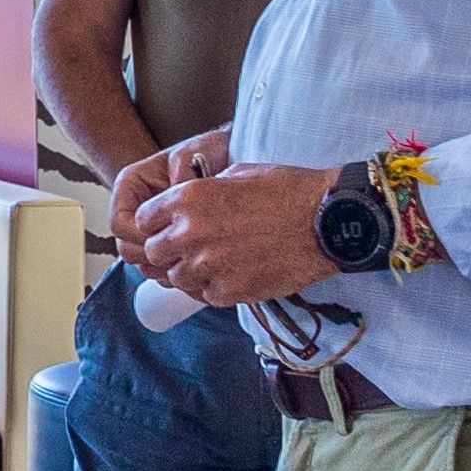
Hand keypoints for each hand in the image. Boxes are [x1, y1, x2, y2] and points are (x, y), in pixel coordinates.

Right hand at [109, 127, 235, 263]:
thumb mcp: (195, 150)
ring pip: (143, 261)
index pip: (119, 223)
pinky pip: (163, 267)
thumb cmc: (206, 152)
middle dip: (151, 254)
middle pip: (126, 247)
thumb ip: (183, 164)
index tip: (165, 237)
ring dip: (164, 265)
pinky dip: (177, 270)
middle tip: (181, 254)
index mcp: (132, 185)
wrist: (228, 159)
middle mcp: (137, 209)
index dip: (140, 235)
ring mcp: (151, 227)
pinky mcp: (168, 241)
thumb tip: (179, 187)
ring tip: (192, 258)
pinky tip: (197, 262)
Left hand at [137, 161, 343, 307]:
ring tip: (216, 263)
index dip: (155, 224)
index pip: (142, 220)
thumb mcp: (236, 174)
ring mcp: (210, 265)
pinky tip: (233, 275)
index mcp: (187, 199)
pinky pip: (206, 296)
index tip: (170, 227)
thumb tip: (188, 204)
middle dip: (168, 251)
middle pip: (154, 253)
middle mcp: (191, 233)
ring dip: (190, 272)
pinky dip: (215, 288)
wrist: (328, 221)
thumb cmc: (289, 191)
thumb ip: (203, 191)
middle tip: (191, 248)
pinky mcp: (231, 291)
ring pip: (177, 279)